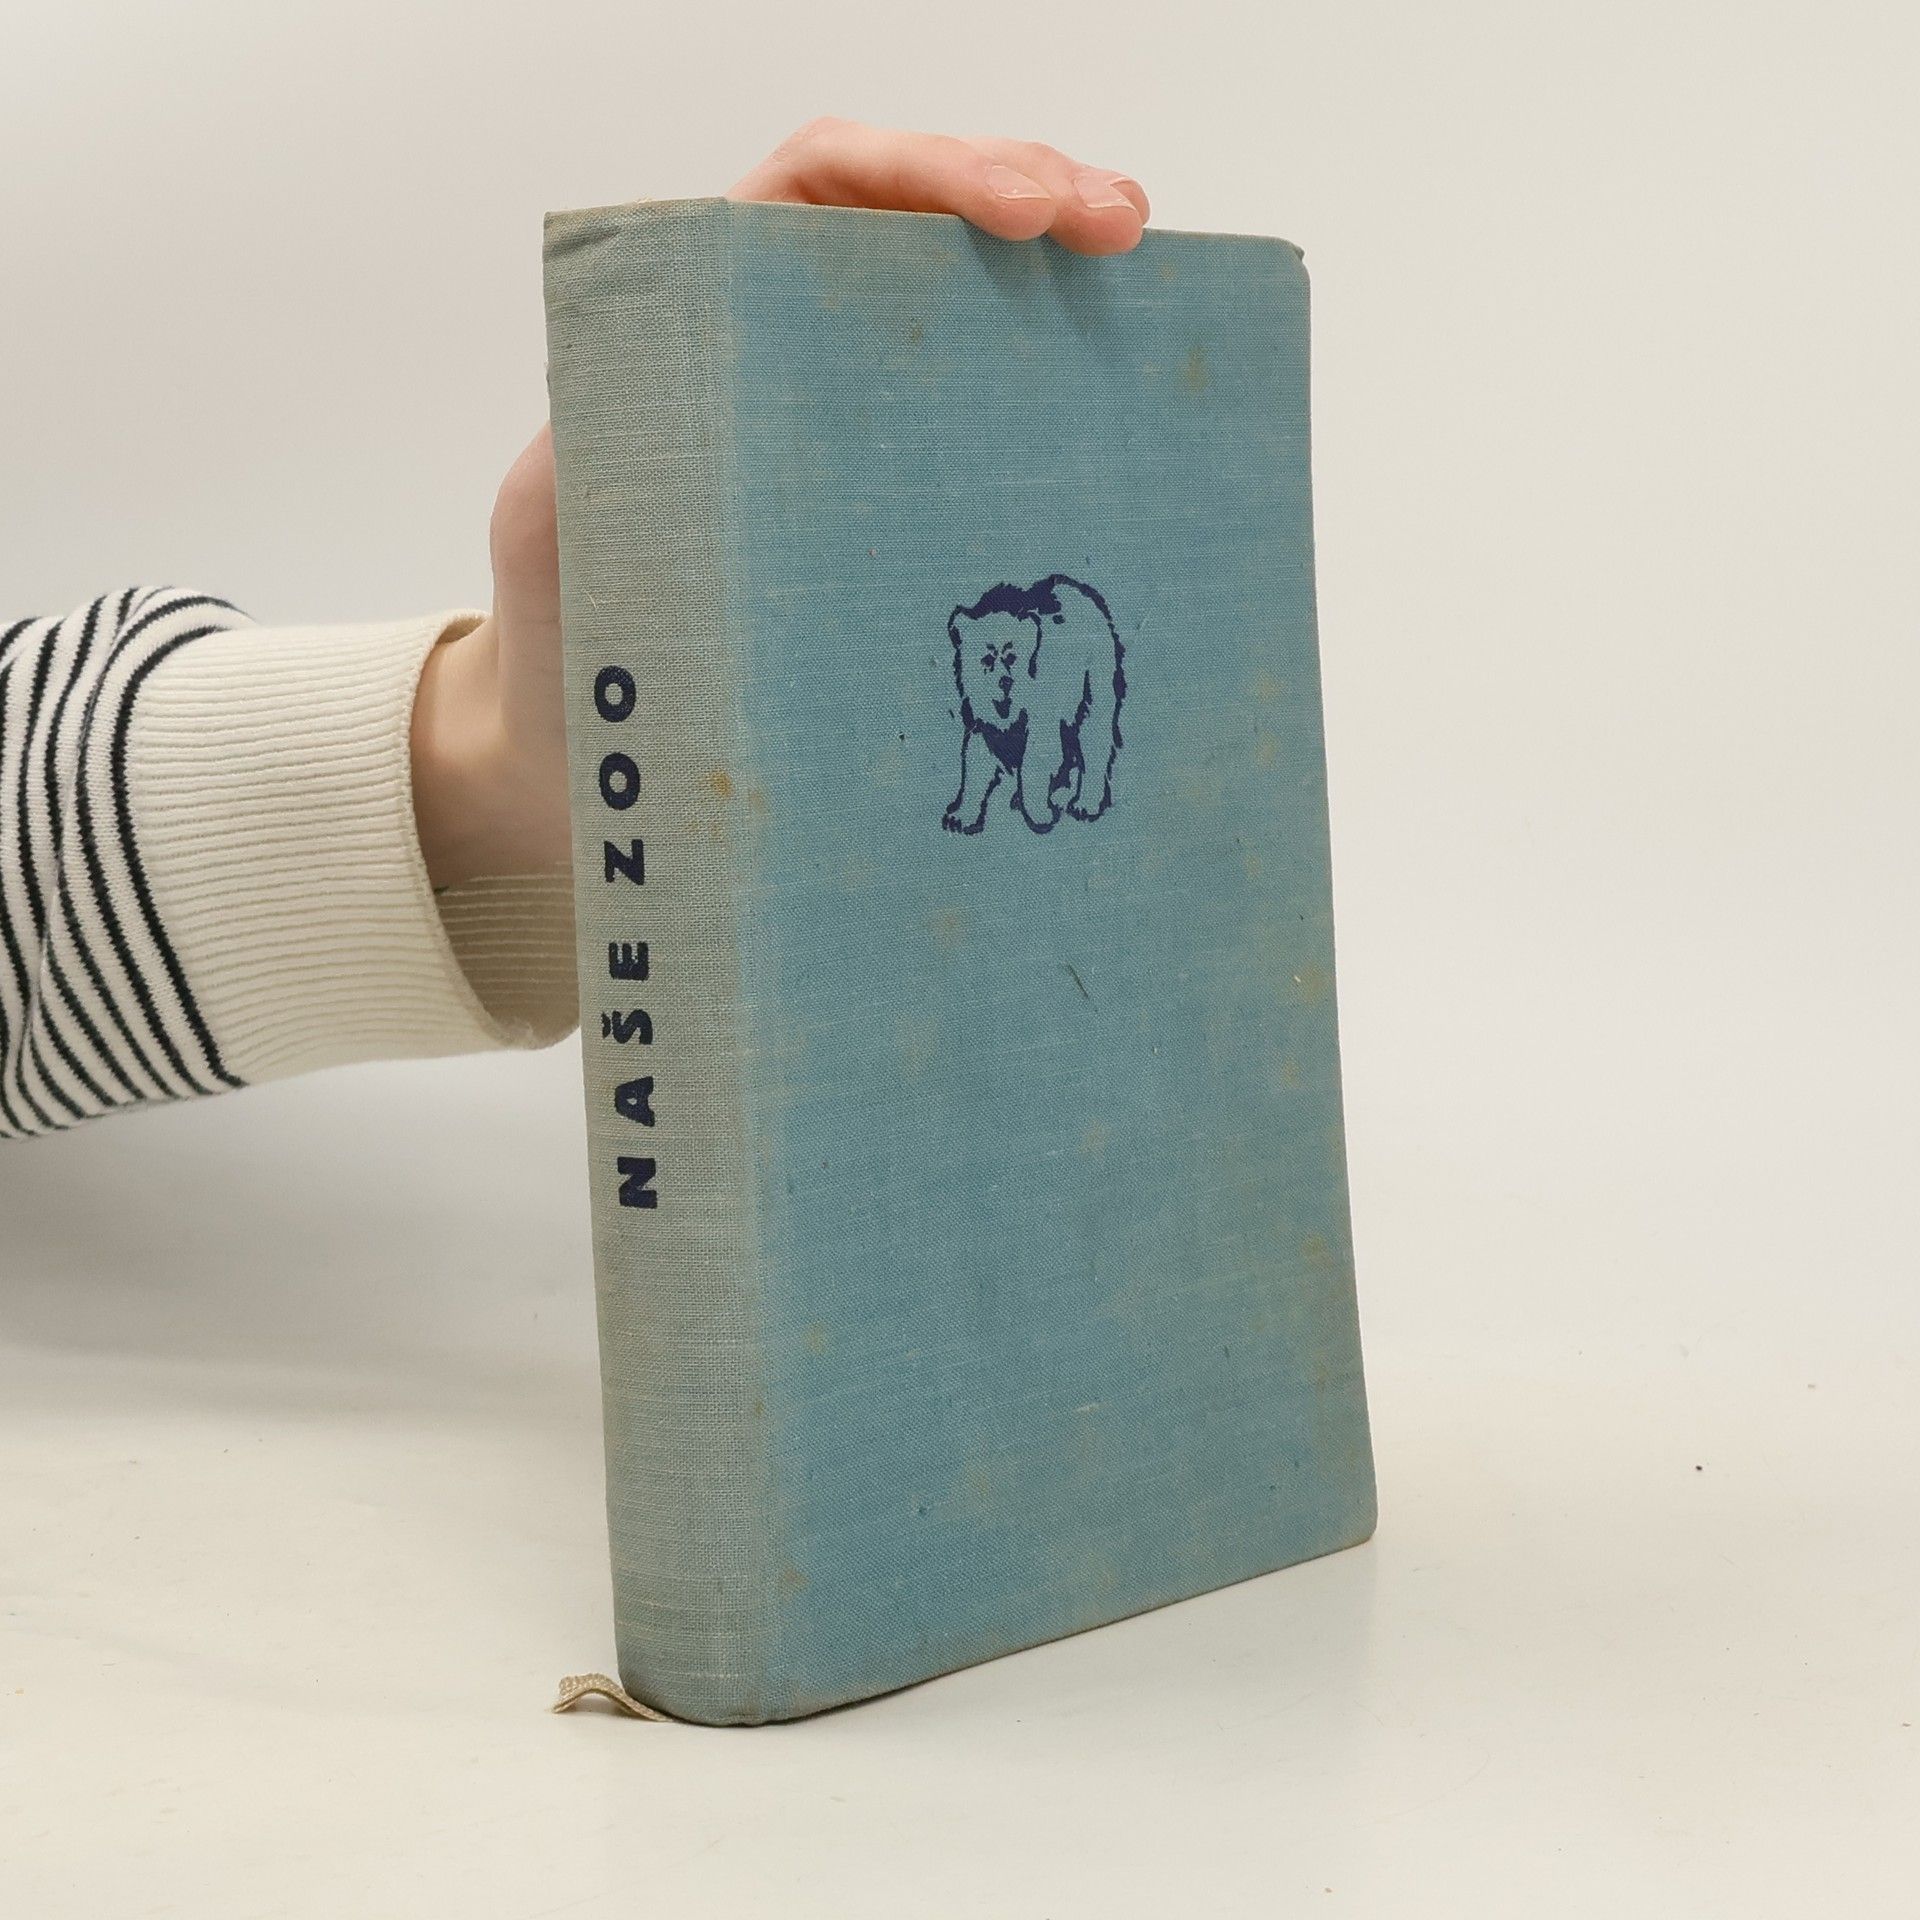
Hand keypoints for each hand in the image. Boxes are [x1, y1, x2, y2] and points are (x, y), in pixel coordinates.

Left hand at [412, 120, 1149, 889]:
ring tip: (1133, 254)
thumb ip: (610, 449)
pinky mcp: (895, 480)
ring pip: (965, 287)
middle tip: (1116, 228)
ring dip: (1058, 256)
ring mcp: (851, 406)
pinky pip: (985, 398)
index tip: (1014, 217)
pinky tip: (1117, 365)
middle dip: (1025, 188)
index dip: (921, 171)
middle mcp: (788, 334)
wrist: (595, 737)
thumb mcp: (562, 522)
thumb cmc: (570, 628)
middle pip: (916, 210)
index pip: (818, 184)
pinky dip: (1054, 367)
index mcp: (706, 313)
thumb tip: (679, 403)